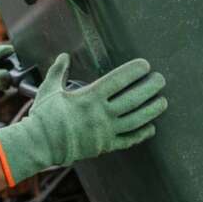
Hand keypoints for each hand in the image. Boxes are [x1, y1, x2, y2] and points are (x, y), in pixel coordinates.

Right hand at [0, 53, 167, 182]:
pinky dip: (141, 134)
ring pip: (136, 120)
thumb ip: (59, 70)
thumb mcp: (49, 89)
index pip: (118, 80)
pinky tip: (152, 127)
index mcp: (89, 97)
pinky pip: (128, 140)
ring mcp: (105, 131)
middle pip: (133, 99)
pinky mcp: (105, 146)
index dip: (134, 71)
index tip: (145, 65)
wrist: (39, 145)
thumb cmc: (43, 116)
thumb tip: (64, 55)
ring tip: (163, 101)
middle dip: (150, 88)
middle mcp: (101, 114)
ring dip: (152, 110)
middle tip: (161, 80)